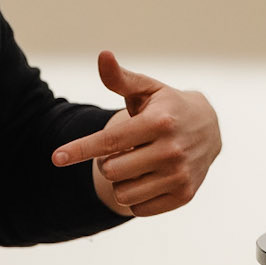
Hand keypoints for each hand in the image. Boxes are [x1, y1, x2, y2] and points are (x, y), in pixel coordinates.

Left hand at [52, 50, 221, 217]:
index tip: (56, 157)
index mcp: (159, 122)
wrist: (209, 129)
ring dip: (121, 181)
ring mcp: (180, 175)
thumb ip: (119, 78)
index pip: (109, 141)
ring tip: (136, 164)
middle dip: (106, 162)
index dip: (79, 149)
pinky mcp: (185, 195)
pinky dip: (136, 197)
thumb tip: (103, 55)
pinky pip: (138, 209)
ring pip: (123, 194)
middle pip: (110, 170)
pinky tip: (148, 178)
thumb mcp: (146, 88)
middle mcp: (171, 150)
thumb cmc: (166, 106)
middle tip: (122, 150)